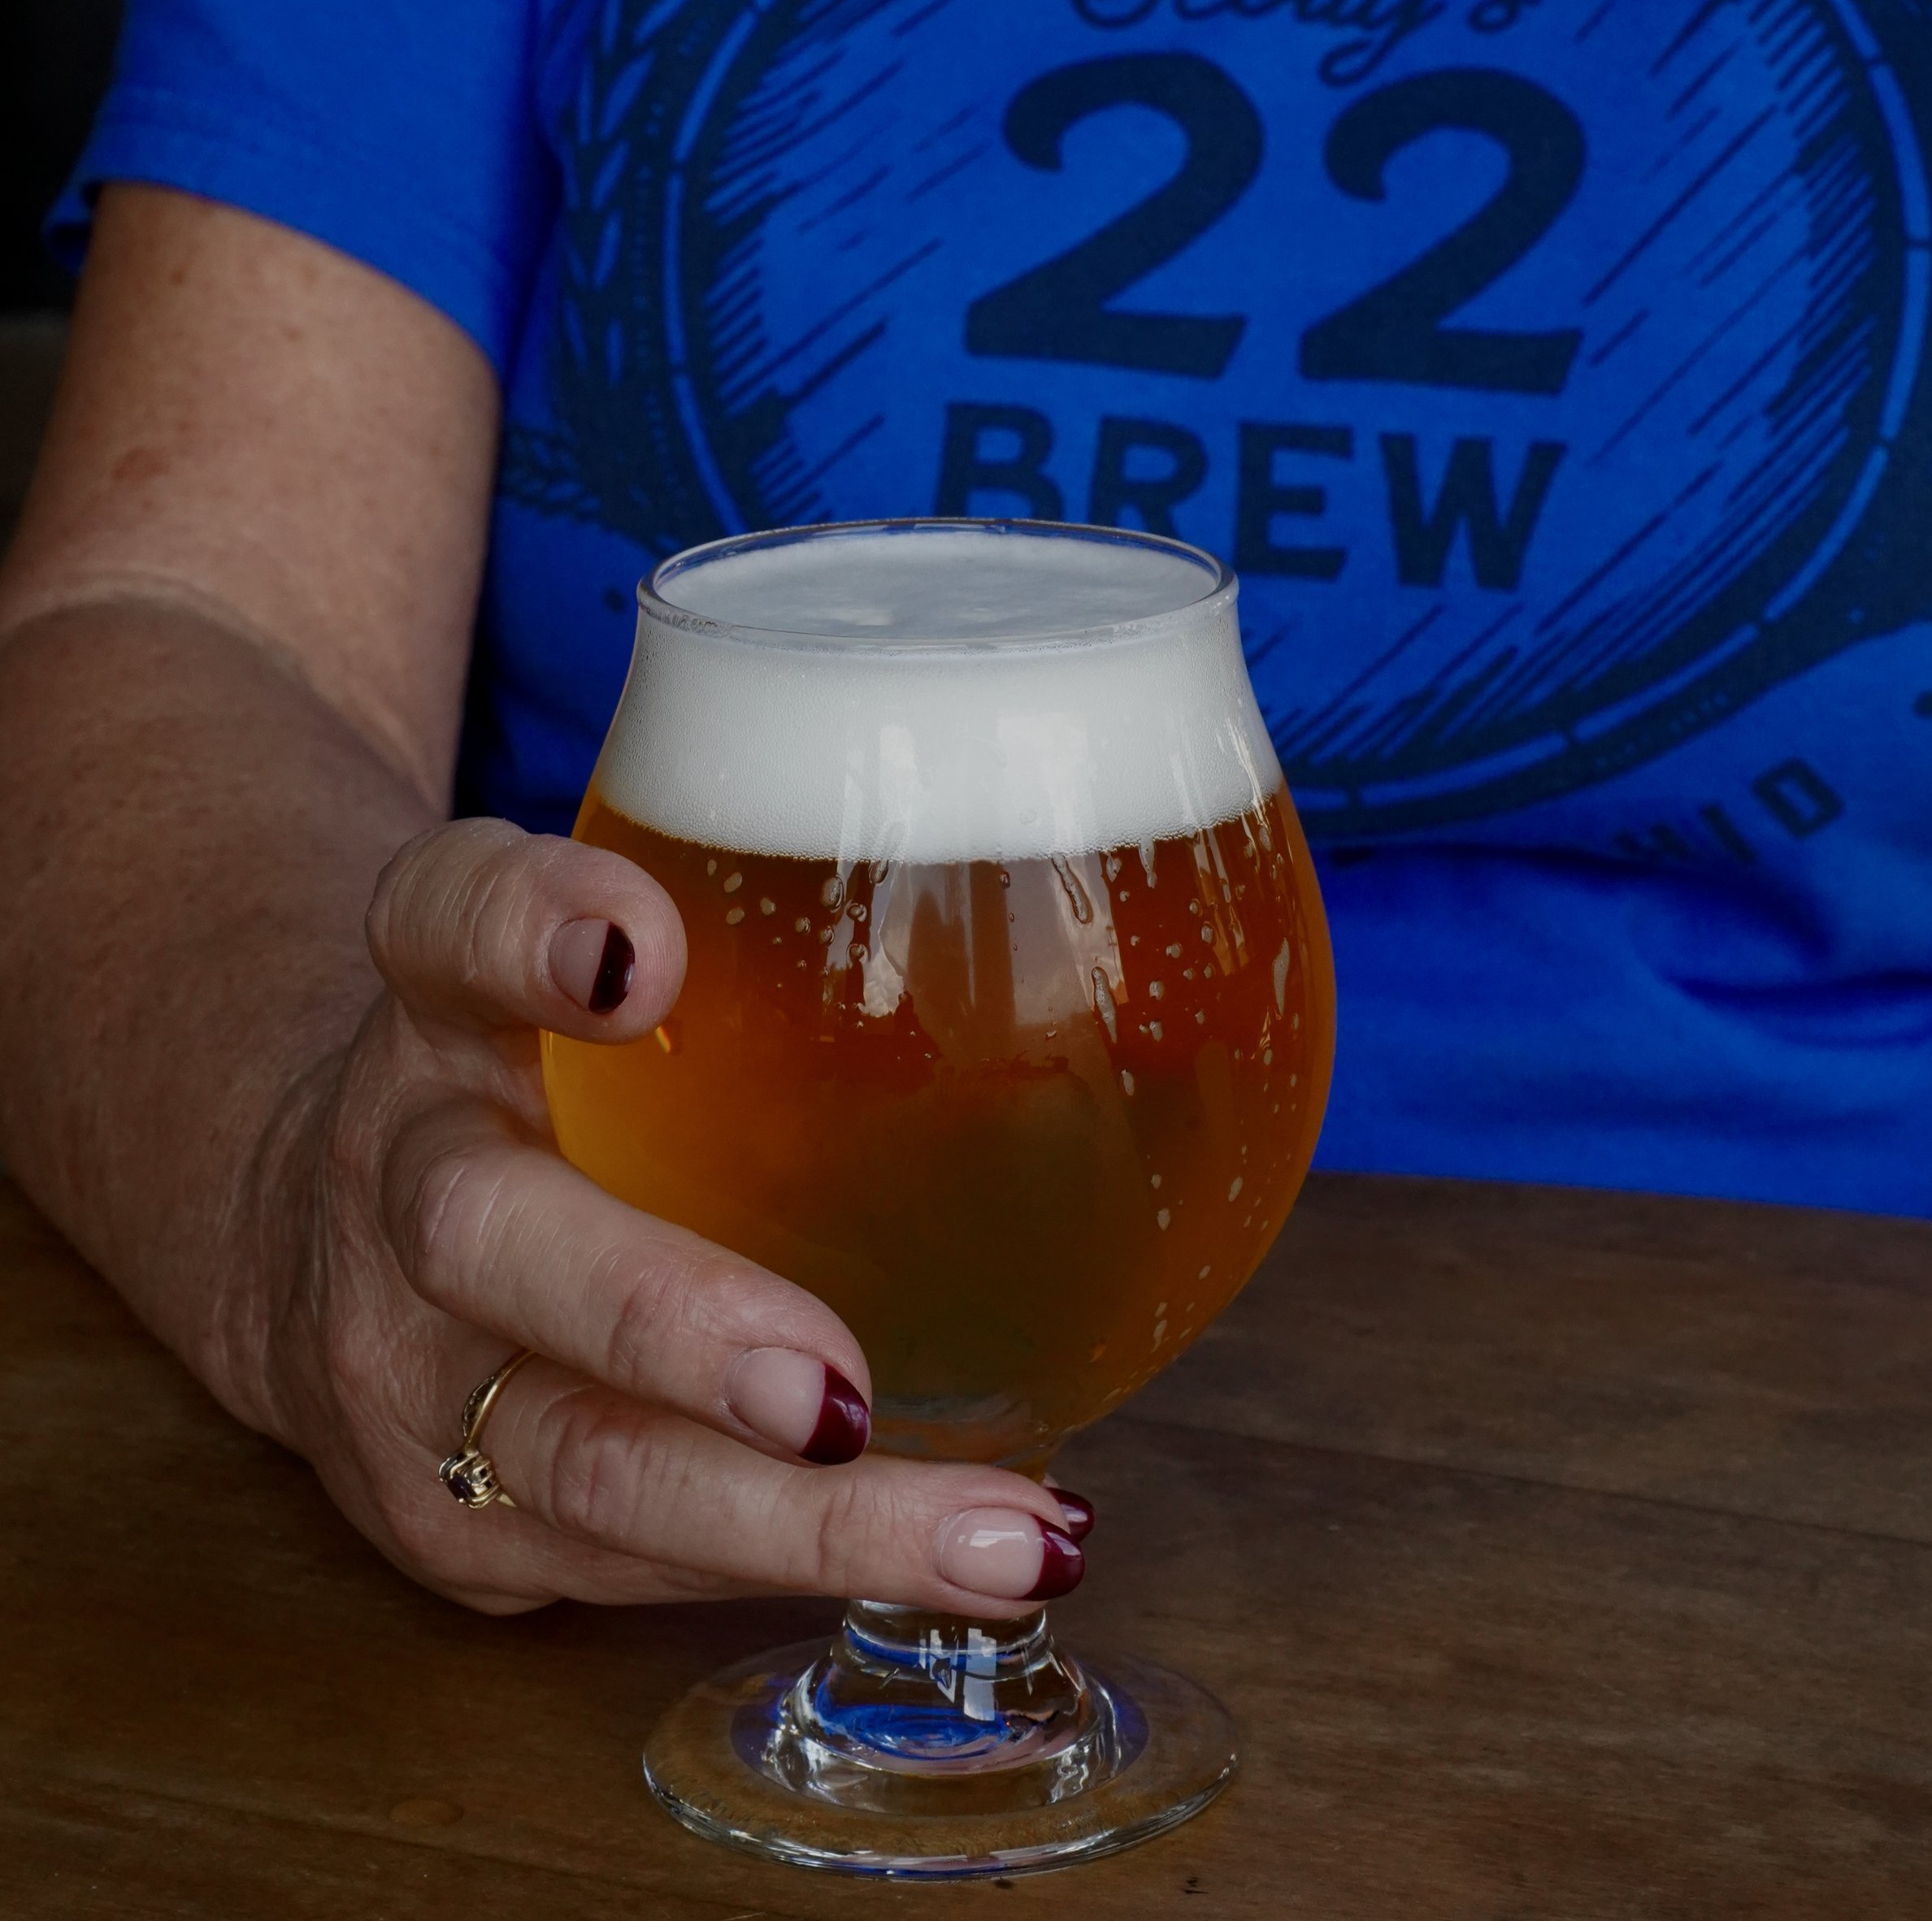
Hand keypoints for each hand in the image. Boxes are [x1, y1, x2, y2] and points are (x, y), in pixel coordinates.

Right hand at [242, 818, 1084, 1613]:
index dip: (530, 933)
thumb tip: (1067, 957)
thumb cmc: (527, 1073)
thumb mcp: (585, 953)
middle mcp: (395, 1184)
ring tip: (1006, 1536)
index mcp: (438, 1008)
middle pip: (486, 1237)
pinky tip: (964, 1557)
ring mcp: (402, 1380)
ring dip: (797, 1522)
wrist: (312, 1234)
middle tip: (832, 1391)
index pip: (449, 925)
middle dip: (668, 1320)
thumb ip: (741, 915)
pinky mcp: (456, 1524)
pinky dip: (798, 1567)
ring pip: (580, 1463)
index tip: (637, 956)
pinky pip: (628, 1563)